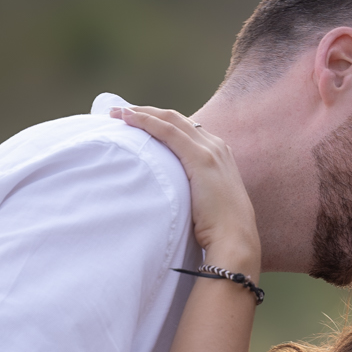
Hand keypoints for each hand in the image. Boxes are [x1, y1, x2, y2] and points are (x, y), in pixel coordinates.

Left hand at [112, 105, 258, 272]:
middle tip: (119, 112)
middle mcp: (217, 146)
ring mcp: (210, 150)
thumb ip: (193, 189)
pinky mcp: (200, 158)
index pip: (185, 129)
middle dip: (147, 112)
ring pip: (170, 120)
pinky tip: (127, 118)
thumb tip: (171, 194)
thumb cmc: (219, 229)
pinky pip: (168, 131)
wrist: (235, 239)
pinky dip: (146, 121)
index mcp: (219, 155)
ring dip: (142, 113)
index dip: (159, 122)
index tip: (136, 122)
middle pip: (176, 119)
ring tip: (116, 112)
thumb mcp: (206, 201)